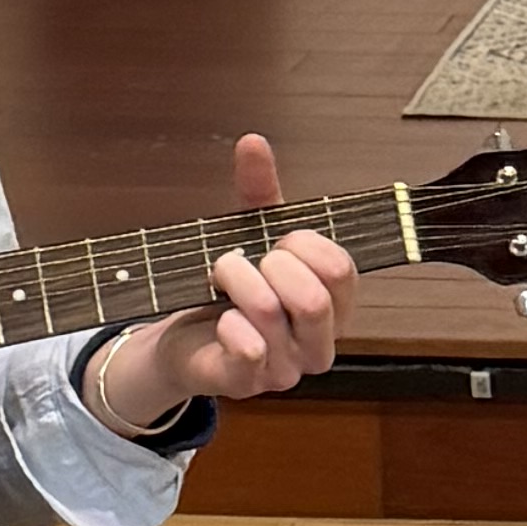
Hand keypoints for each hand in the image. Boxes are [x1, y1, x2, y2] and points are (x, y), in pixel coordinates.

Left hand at [93, 134, 357, 429]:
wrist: (184, 342)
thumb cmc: (229, 293)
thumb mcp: (249, 236)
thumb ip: (259, 190)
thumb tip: (253, 141)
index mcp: (333, 305)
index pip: (342, 271)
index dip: (306, 245)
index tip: (277, 239)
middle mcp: (319, 342)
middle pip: (315, 298)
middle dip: (271, 265)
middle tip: (245, 259)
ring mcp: (287, 369)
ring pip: (271, 314)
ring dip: (236, 281)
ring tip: (219, 276)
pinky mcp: (250, 384)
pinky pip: (250, 350)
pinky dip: (229, 323)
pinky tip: (220, 318)